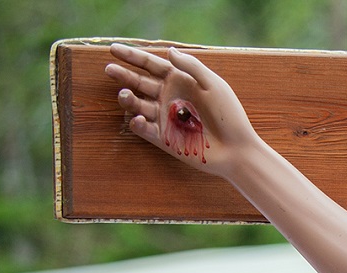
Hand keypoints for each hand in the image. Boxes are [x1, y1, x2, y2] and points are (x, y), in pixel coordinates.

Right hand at [106, 43, 260, 176]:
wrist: (236, 148)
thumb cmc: (229, 115)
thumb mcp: (213, 85)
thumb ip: (191, 67)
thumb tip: (169, 51)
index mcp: (179, 81)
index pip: (151, 65)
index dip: (133, 56)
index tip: (114, 49)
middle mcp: (168, 97)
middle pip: (139, 82)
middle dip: (123, 75)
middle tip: (110, 69)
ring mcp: (164, 117)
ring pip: (137, 104)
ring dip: (128, 98)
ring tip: (125, 94)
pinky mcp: (162, 137)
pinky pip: (143, 128)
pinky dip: (137, 123)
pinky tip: (138, 119)